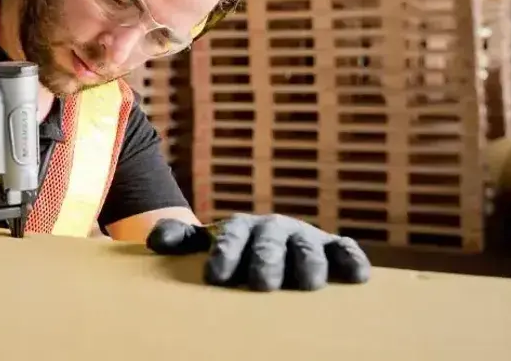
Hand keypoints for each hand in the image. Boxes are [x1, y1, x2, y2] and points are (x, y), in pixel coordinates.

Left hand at [146, 214, 370, 290]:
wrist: (263, 247)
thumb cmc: (230, 253)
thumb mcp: (203, 245)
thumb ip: (180, 240)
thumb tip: (154, 243)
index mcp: (239, 227)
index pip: (230, 235)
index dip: (225, 253)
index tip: (216, 276)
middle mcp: (273, 229)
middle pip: (269, 242)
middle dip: (266, 261)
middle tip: (263, 283)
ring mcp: (304, 238)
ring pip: (306, 247)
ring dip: (308, 263)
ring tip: (309, 284)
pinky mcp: (332, 249)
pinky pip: (345, 250)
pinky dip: (351, 259)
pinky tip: (356, 276)